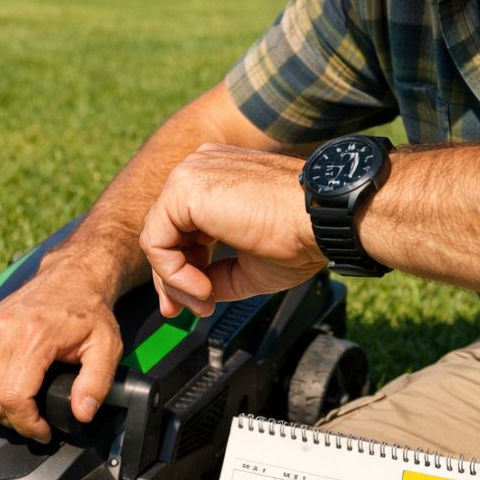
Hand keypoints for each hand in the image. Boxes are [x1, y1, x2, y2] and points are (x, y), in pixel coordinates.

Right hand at [0, 253, 123, 442]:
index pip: (13, 398)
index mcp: (33, 336)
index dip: (27, 425)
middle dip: (13, 421)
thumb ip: (96, 382)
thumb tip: (81, 413)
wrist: (71, 276)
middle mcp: (1, 331)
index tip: (44, 431)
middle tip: (34, 421)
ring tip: (19, 409)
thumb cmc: (88, 312)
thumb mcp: (107, 347)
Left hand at [140, 143, 325, 317]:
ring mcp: (190, 175)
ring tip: (206, 300)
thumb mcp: (250, 263)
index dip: (183, 267)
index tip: (198, 298)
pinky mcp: (183, 189)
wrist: (323, 218)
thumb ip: (218, 273)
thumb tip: (198, 293)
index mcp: (218, 178)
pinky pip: (156, 242)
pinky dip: (173, 273)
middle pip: (165, 232)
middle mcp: (201, 169)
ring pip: (158, 239)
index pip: (182, 225)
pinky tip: (202, 287)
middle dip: (172, 278)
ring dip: (176, 281)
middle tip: (188, 309)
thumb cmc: (303, 233)